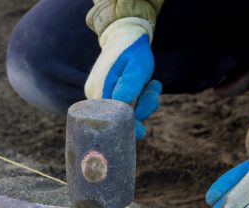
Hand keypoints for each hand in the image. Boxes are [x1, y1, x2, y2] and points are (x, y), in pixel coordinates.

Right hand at [85, 18, 160, 138]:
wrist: (126, 35)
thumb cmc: (131, 50)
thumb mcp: (136, 68)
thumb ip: (130, 87)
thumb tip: (125, 109)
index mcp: (99, 90)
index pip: (112, 119)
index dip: (128, 126)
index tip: (142, 131)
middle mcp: (96, 96)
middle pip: (120, 117)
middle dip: (141, 109)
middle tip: (153, 91)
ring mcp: (102, 96)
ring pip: (127, 111)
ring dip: (145, 101)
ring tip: (153, 84)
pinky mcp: (111, 95)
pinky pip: (128, 104)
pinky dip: (142, 98)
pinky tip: (149, 85)